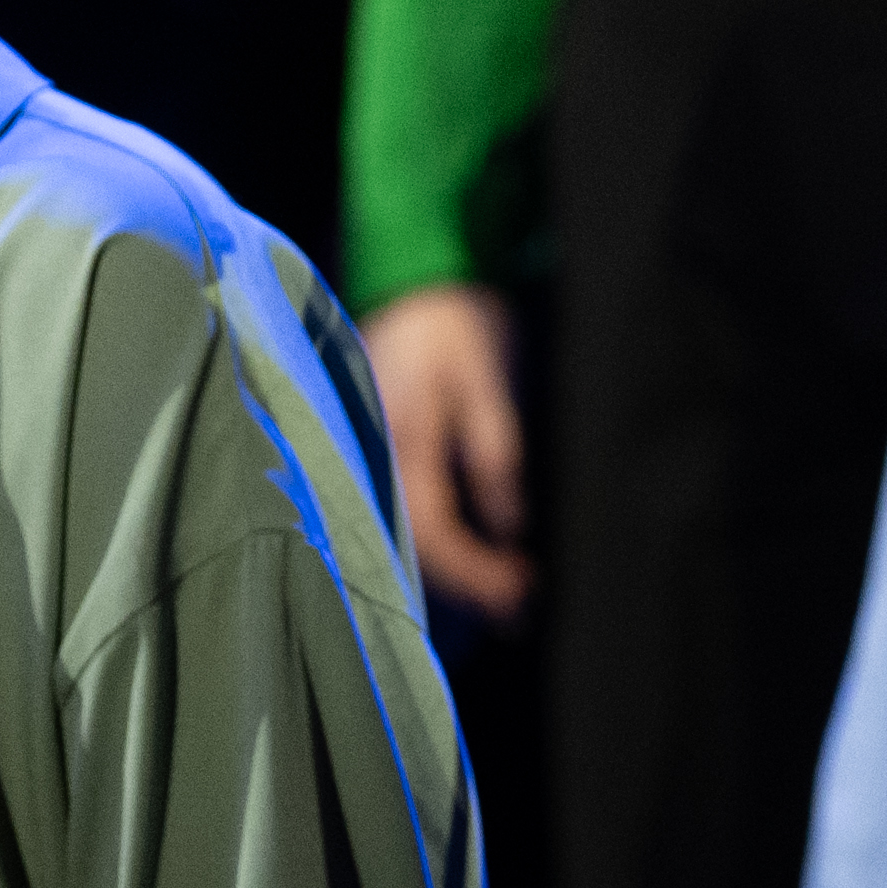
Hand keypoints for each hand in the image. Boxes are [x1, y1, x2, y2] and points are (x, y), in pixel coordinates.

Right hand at [367, 286, 533, 623]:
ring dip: (451, 566)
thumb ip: (494, 452)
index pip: (432, 532)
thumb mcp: (484, 381)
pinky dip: (434, 539)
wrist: (414, 284)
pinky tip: (468, 550)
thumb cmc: (452, 327)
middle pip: (411, 545)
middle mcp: (371, 459)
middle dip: (466, 581)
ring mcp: (366, 458)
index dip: (476, 570)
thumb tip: (508, 526)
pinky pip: (398, 511)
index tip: (520, 589)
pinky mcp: (371, 455)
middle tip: (518, 602)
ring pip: (401, 533)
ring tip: (504, 588)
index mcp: (400, 442)